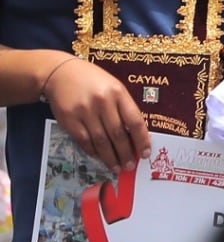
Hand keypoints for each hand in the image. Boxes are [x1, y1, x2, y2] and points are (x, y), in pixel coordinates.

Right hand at [43, 56, 150, 173]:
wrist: (60, 73)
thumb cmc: (93, 81)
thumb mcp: (114, 87)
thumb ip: (123, 107)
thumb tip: (134, 135)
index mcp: (118, 93)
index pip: (135, 121)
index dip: (142, 140)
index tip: (145, 153)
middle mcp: (102, 102)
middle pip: (118, 134)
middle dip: (125, 153)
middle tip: (130, 166)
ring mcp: (84, 111)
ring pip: (101, 140)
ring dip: (110, 157)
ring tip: (117, 167)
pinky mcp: (69, 119)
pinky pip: (84, 140)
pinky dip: (93, 151)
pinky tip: (99, 157)